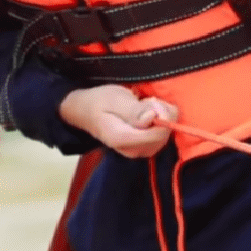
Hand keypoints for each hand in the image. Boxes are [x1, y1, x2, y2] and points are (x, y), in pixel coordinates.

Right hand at [59, 85, 178, 158]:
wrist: (86, 111)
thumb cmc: (99, 101)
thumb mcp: (114, 99)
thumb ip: (133, 110)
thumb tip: (153, 117)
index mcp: (122, 139)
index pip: (157, 134)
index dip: (162, 116)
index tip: (151, 100)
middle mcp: (132, 150)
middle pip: (162, 136)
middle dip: (162, 115)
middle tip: (147, 100)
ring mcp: (138, 151)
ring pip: (164, 136)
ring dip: (161, 118)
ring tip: (144, 105)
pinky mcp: (142, 148)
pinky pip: (160, 137)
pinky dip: (159, 123)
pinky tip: (147, 114)